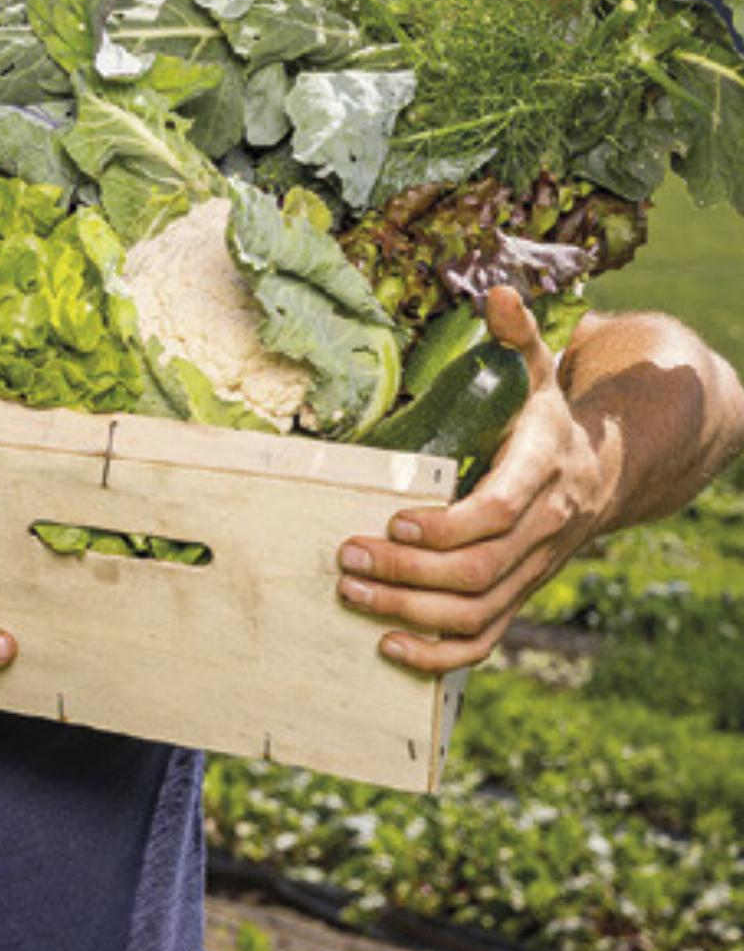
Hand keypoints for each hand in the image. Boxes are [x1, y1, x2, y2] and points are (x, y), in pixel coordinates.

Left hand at [336, 287, 616, 671]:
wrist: (605, 471)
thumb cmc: (548, 418)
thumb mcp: (538, 371)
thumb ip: (515, 336)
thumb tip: (498, 294)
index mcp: (542, 471)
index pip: (501, 510)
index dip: (451, 524)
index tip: (395, 520)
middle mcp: (541, 529)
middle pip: (478, 568)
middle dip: (408, 570)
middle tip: (345, 556)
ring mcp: (530, 569)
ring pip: (476, 609)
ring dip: (410, 612)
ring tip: (350, 594)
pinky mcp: (517, 594)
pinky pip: (484, 639)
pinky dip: (439, 656)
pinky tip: (389, 648)